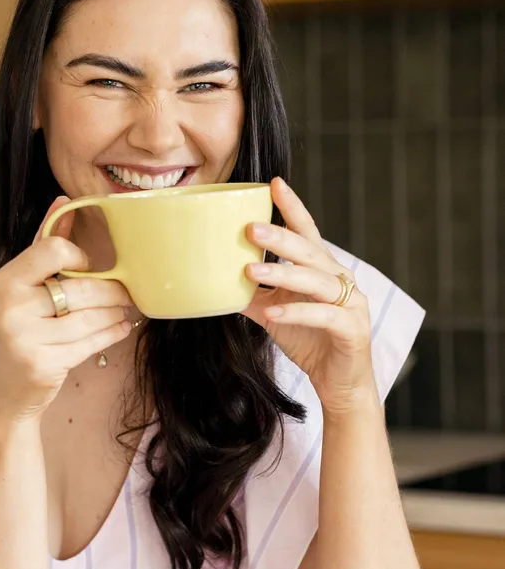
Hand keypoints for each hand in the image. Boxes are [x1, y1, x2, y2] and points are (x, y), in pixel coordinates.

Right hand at [0, 197, 132, 419]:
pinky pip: (92, 343)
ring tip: (124, 310)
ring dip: (115, 313)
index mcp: (5, 282)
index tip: (89, 267)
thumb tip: (65, 202)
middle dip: (111, 291)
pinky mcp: (45, 364)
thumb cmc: (13, 334)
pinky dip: (112, 334)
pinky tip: (120, 328)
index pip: (53, 251)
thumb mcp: (18, 289)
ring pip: (91, 318)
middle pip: (81, 288)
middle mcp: (12, 309)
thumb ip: (43, 247)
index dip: (79, 257)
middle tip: (125, 292)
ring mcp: (27, 339)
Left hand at [242, 177, 375, 413]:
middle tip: (249, 229)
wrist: (339, 384)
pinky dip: (297, 313)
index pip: (308, 232)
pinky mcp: (351, 328)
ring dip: (282, 274)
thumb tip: (215, 282)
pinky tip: (274, 314)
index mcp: (322, 269)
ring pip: (315, 280)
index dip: (292, 208)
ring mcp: (350, 302)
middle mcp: (339, 279)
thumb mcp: (275, 314)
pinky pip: (323, 315)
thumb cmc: (310, 341)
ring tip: (251, 271)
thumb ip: (253, 296)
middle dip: (280, 238)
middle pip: (309, 251)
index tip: (274, 184)